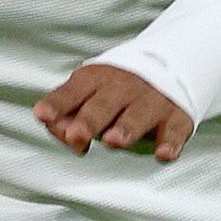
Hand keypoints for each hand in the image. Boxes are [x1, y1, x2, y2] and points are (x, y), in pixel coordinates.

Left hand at [36, 62, 195, 161]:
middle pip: (103, 105)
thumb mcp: (88, 91)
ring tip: (113, 140)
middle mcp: (123, 88)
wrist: (167, 66)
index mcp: (95, 79)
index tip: (44, 115)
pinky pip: (174, 131)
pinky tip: (163, 153)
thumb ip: (67, 111)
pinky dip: (170, 143)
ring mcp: (151, 101)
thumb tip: (59, 131)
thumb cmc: (116, 88)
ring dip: (126, 128)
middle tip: (77, 135)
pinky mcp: (176, 118)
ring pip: (138, 115)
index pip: (72, 91)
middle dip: (90, 120)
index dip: (58, 104)